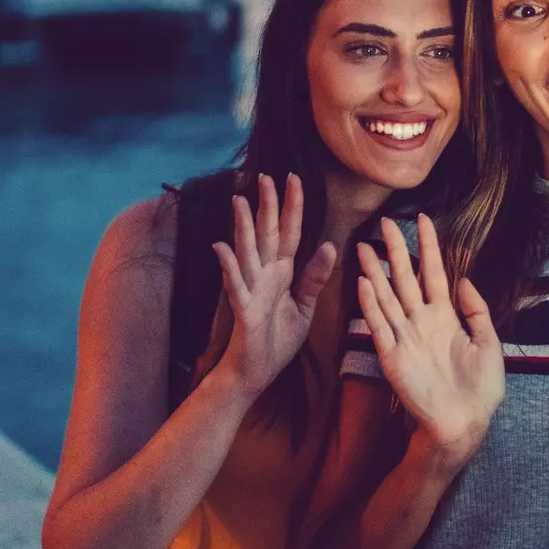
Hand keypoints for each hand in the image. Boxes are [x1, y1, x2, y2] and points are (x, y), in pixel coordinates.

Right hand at [213, 174, 338, 394]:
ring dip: (244, 227)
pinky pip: (235, 284)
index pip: (289, 232)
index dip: (292, 207)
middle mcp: (265, 275)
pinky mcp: (243, 309)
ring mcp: (251, 290)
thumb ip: (314, 278)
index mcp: (282, 273)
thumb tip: (328, 245)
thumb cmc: (276, 340)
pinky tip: (221, 246)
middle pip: (267, 234)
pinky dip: (228, 266)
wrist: (256, 372)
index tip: (295, 178)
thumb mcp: (304, 307)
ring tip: (240, 201)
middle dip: (267, 205)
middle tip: (265, 176)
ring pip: (247, 252)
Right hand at [355, 215, 503, 465]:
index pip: (434, 273)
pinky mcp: (392, 356)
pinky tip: (364, 282)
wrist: (465, 422)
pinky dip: (370, 304)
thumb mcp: (489, 343)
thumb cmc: (481, 388)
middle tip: (384, 222)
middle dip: (394, 250)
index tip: (423, 220)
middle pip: (404, 278)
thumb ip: (477, 311)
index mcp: (445, 317)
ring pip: (386, 297)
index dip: (428, 247)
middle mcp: (421, 322)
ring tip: (363, 246)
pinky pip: (379, 325)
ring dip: (374, 272)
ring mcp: (405, 337)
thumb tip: (466, 280)